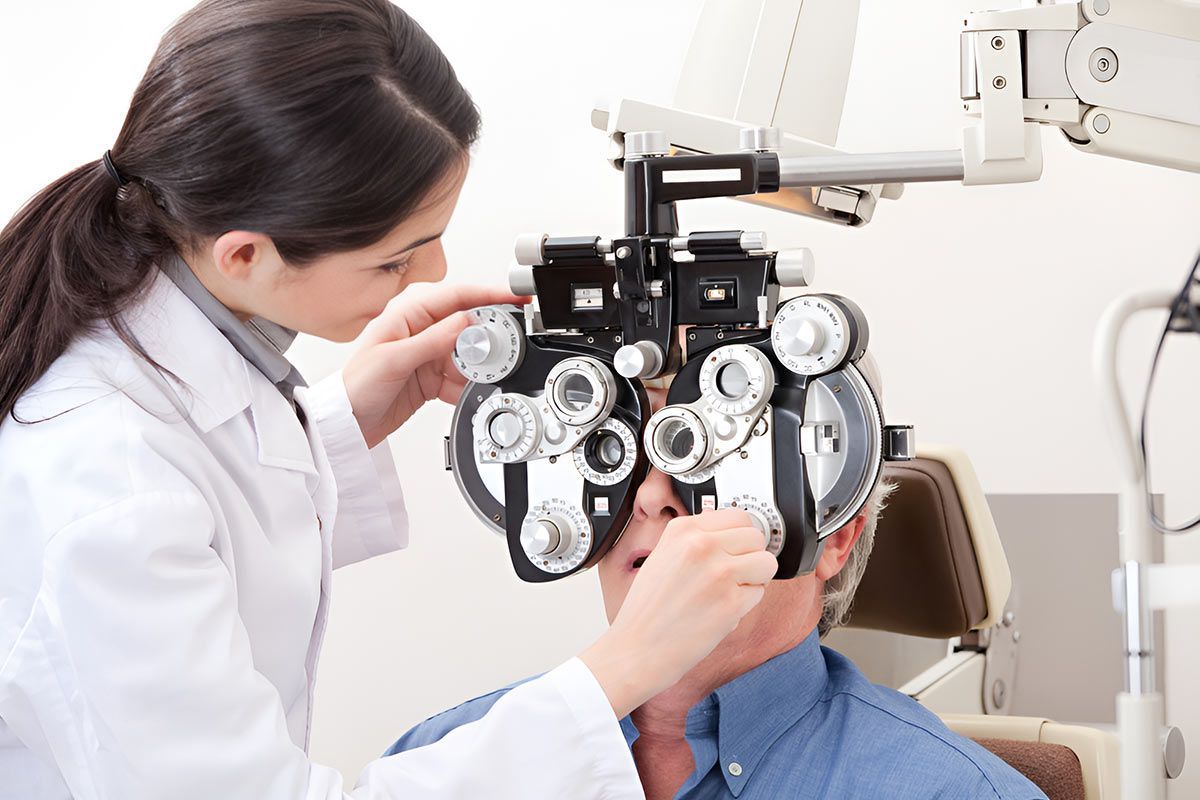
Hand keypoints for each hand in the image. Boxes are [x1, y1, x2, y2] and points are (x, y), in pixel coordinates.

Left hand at [342, 283, 526, 447]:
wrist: (347, 424)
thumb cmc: (356, 386)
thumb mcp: (393, 359)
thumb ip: (432, 340)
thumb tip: (466, 321)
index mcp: (409, 313)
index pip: (458, 296)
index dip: (490, 294)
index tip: (516, 298)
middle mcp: (422, 329)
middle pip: (470, 324)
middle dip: (490, 337)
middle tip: (505, 348)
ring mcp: (430, 354)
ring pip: (470, 353)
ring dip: (479, 366)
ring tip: (483, 375)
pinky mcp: (434, 377)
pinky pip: (463, 378)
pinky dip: (468, 387)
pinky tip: (466, 393)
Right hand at [579, 509, 776, 717]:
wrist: (637, 648)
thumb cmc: (647, 609)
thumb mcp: (662, 556)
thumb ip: (694, 538)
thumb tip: (727, 527)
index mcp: (682, 530)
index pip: (738, 516)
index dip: (739, 536)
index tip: (735, 549)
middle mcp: (701, 546)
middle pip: (755, 537)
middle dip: (750, 556)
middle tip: (733, 573)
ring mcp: (718, 573)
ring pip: (766, 562)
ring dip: (755, 577)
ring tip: (730, 590)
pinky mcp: (731, 603)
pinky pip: (759, 592)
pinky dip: (746, 602)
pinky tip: (722, 609)